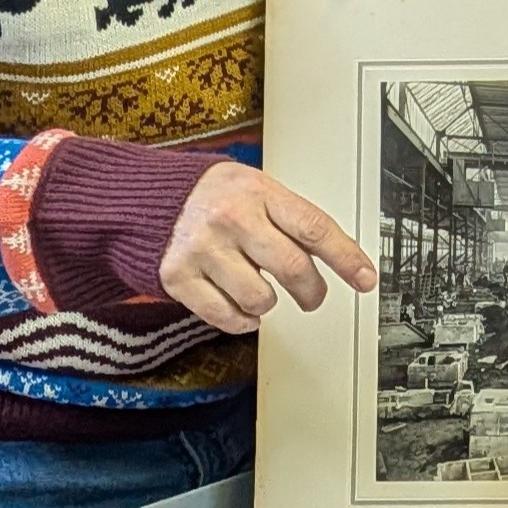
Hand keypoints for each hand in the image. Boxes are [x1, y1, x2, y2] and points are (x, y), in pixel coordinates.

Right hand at [161, 162, 377, 332]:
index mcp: (257, 191)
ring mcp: (203, 248)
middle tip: (313, 296)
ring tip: (262, 293)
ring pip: (261, 298)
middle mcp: (231, 218)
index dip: (346, 257)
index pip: (314, 228)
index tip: (366, 278)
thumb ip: (287, 216)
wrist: (141, 198)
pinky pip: (226, 316)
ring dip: (270, 305)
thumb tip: (335, 252)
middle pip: (293, 268)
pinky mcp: (178, 276)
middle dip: (312, 291)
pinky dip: (241, 321)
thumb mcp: (251, 187)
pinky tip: (242, 310)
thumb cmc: (206, 195)